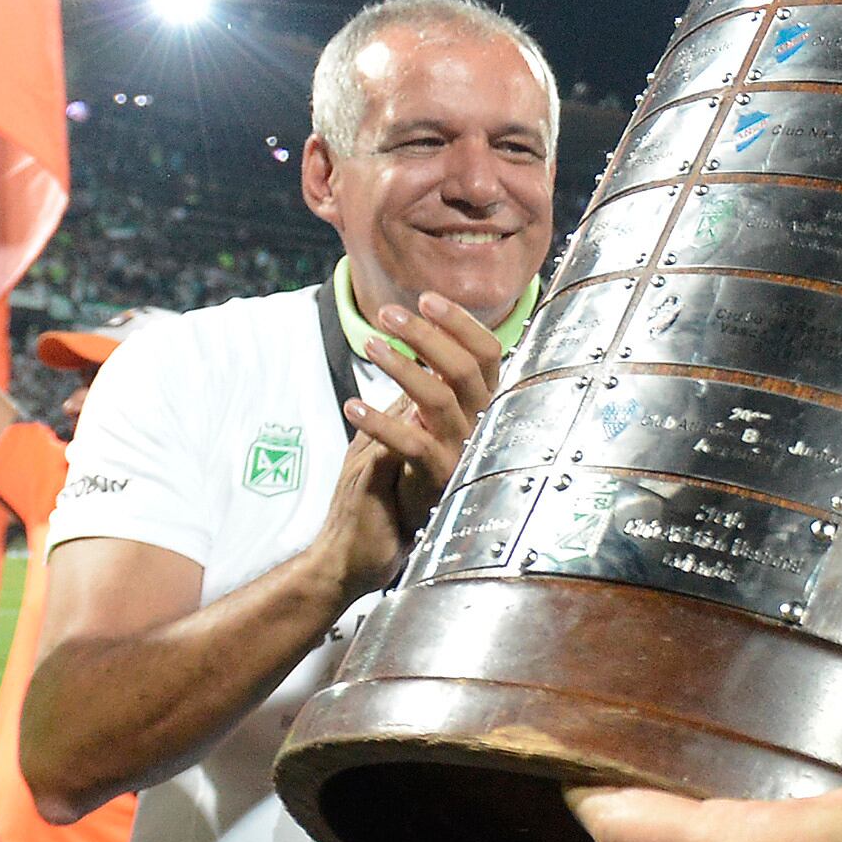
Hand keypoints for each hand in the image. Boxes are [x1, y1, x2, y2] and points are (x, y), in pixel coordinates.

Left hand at [312, 291, 505, 597]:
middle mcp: (480, 430)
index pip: (488, 354)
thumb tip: (420, 333)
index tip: (426, 298)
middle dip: (428, 334)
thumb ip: (425, 386)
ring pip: (439, 398)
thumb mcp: (413, 421)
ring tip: (371, 345)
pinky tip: (353, 405)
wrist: (371, 543)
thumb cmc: (392, 475)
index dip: (460, 322)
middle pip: (467, 369)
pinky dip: (381, 421)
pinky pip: (413, 444)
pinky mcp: (436, 482)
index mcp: (481, 410)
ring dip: (403, 366)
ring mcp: (462, 457)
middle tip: (387, 314)